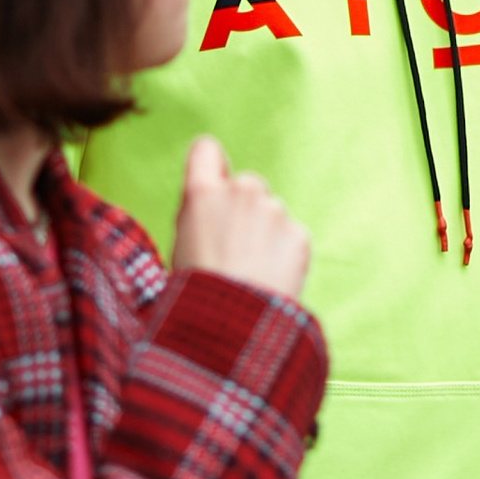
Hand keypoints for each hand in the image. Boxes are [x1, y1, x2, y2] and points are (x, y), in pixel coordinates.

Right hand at [172, 133, 311, 298]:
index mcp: (202, 194)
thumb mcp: (180, 245)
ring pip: (272, 212)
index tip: (213, 182)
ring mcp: (274, 212)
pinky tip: (270, 280)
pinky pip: (291, 236)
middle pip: (247, 183)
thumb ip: (199, 212)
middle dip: (244, 207)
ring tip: (251, 272)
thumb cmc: (197, 293)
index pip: (206, 149)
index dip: (210, 165)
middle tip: (234, 248)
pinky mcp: (299, 235)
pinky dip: (284, 254)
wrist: (232, 328)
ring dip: (265, 232)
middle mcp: (241, 192)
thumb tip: (211, 200)